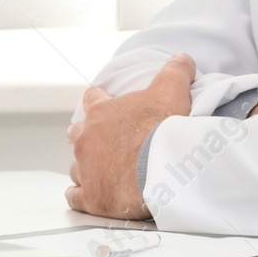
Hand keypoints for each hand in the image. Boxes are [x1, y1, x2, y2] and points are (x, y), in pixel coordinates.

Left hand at [65, 52, 194, 219]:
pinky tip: (88, 193)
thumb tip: (182, 59)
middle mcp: (87, 139)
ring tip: (102, 170)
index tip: (104, 104)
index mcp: (101, 112)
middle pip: (77, 133)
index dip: (98, 100)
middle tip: (104, 140)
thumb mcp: (172, 91)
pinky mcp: (91, 197)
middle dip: (88, 135)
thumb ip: (175, 72)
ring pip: (77, 166)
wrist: (163, 170)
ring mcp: (86, 170)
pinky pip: (76, 196)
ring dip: (87, 167)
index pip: (91, 98)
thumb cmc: (164, 131)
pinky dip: (81, 194)